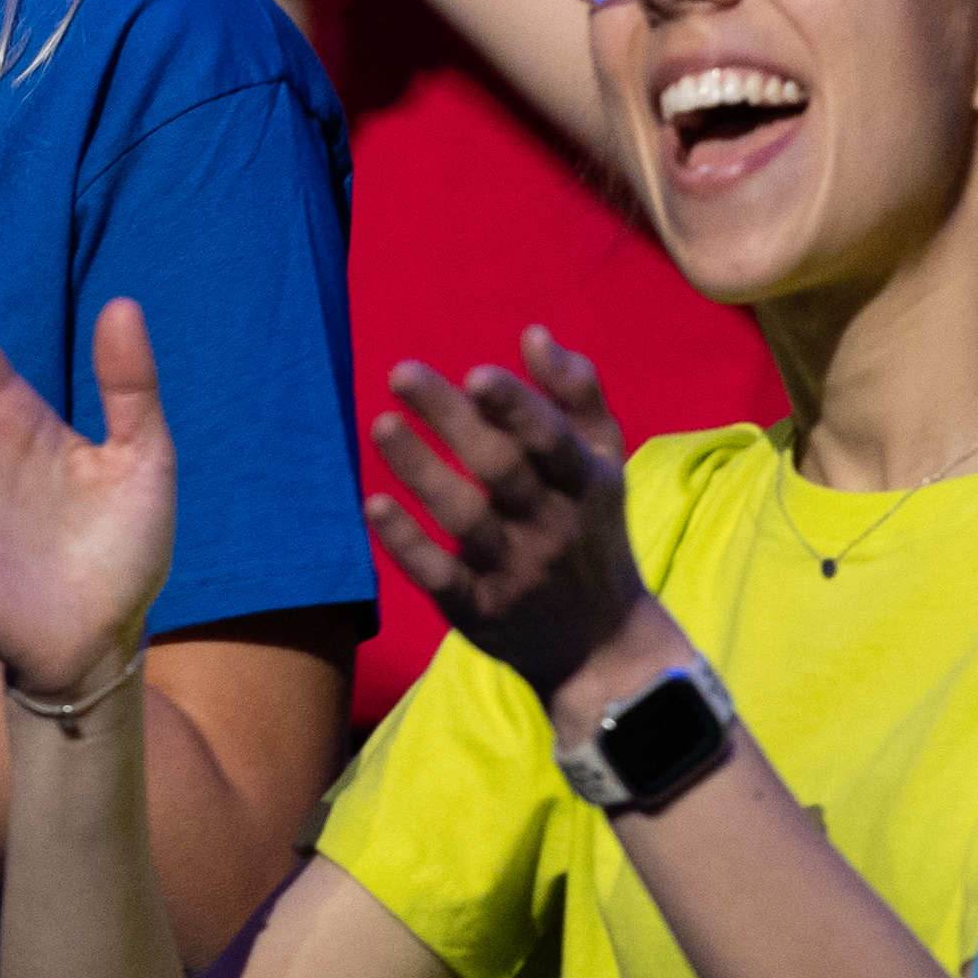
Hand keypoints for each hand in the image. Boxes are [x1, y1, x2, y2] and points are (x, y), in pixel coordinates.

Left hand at [364, 335, 650, 701]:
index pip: (552, 439)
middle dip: (452, 419)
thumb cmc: (590, 528)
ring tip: (381, 425)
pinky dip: (407, 544)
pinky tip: (374, 505)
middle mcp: (553, 526)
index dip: (517, 406)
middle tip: (402, 373)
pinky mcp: (481, 612)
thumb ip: (577, 394)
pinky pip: (441, 577)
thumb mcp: (602, 462)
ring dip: (421, 469)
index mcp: (585, 482)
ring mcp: (516, 572)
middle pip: (501, 468)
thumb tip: (534, 334)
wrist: (601, 643)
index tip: (475, 374)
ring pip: (465, 517)